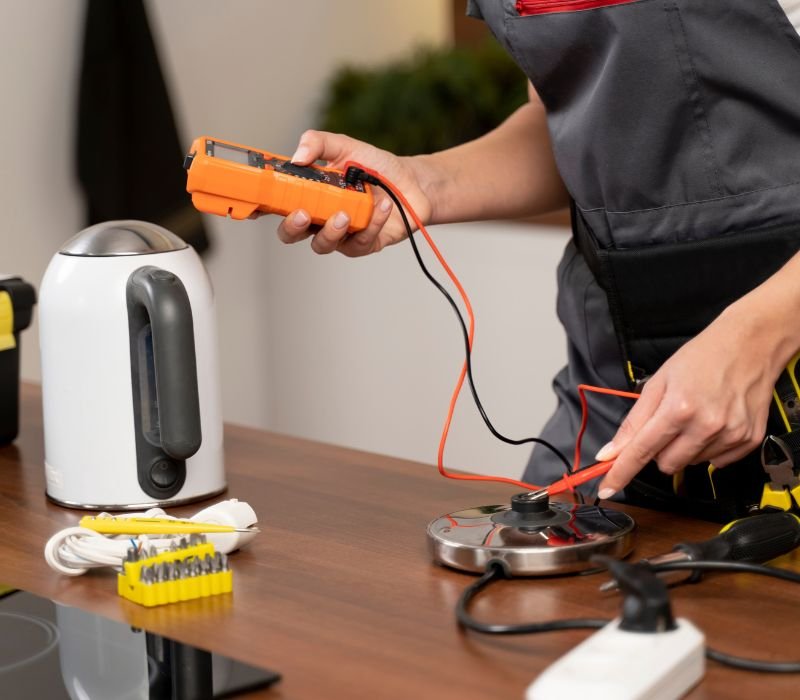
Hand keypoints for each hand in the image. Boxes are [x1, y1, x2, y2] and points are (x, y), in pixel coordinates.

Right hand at [275, 130, 433, 256]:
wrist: (412, 182)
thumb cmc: (376, 166)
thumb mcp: (346, 146)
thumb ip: (318, 144)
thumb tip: (297, 156)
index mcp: (309, 194)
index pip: (278, 205)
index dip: (261, 208)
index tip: (254, 207)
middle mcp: (320, 217)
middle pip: (292, 234)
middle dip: (292, 227)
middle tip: (302, 213)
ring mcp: (341, 234)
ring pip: (323, 244)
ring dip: (331, 230)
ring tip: (346, 213)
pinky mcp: (364, 244)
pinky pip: (359, 243)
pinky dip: (371, 223)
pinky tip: (381, 206)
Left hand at [595, 303, 780, 498]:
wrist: (749, 344)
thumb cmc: (703, 357)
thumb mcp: (658, 382)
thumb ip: (633, 420)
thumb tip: (612, 450)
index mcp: (679, 408)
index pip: (641, 451)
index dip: (620, 473)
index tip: (607, 488)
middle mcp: (706, 425)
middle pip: (666, 464)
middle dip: (658, 451)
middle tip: (666, 424)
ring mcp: (730, 435)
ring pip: (690, 464)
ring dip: (684, 448)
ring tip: (694, 417)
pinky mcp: (748, 440)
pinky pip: (716, 462)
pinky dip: (708, 449)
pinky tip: (712, 424)